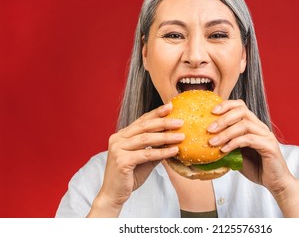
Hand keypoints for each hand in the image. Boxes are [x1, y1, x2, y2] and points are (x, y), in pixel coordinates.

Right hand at [88, 102, 183, 216]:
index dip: (156, 113)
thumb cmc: (129, 176)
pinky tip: (174, 150)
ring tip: (181, 136)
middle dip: (164, 122)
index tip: (171, 107)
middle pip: (144, 126)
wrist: (114, 195)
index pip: (142, 121)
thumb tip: (174, 140)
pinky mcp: (122, 161)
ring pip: (146, 139)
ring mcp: (118, 149)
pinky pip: (146, 154)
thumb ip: (156, 148)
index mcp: (122, 135)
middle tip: (180, 121)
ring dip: (166, 137)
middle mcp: (118, 139)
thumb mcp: (145, 159)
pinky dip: (162, 152)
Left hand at [207, 100, 298, 216]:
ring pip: (244, 124)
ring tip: (213, 142)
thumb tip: (206, 141)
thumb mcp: (236, 154)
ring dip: (226, 132)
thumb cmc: (256, 167)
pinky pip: (249, 139)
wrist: (275, 182)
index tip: (211, 112)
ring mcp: (266, 135)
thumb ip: (226, 145)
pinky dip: (234, 143)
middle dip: (223, 118)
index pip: (240, 106)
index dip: (226, 105)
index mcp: (253, 125)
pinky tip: (224, 150)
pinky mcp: (269, 146)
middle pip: (242, 110)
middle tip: (209, 128)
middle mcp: (260, 127)